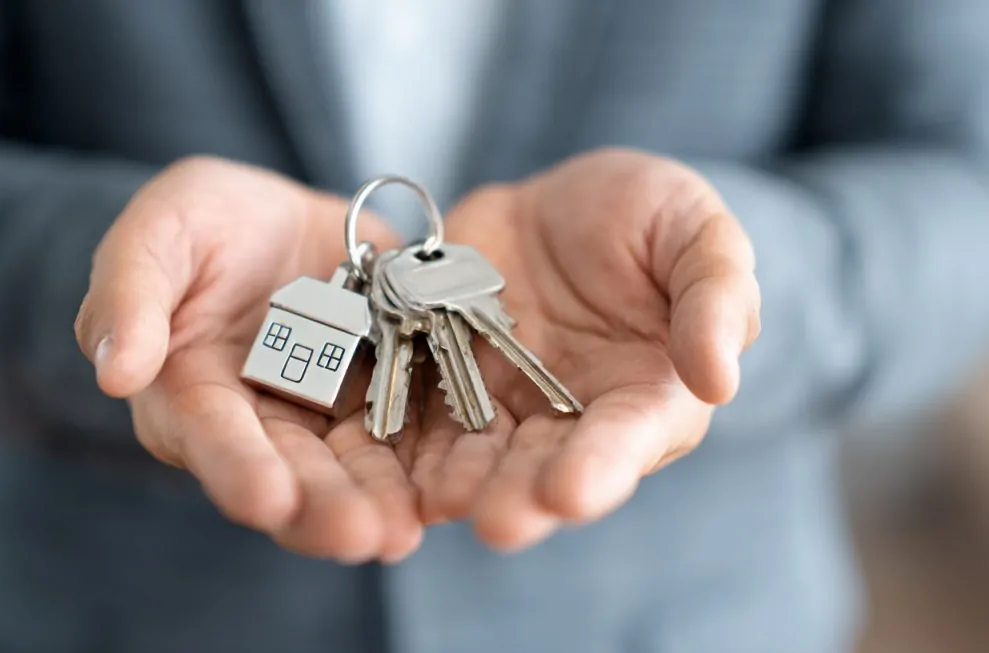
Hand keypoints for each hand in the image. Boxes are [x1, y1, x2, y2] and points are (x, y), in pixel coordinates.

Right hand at [74, 157, 421, 562]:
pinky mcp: (384, 397)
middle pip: (292, 474)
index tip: (267, 500)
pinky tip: (453, 487)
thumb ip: (128, 294)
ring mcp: (327, 415)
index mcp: (190, 394)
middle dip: (324, 508)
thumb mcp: (156, 234)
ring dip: (380, 504)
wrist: (275, 217)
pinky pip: (411, 433)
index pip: (210, 437)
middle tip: (359, 537)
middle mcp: (261, 423)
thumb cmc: (198, 224)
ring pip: (354, 470)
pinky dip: (429, 462)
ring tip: (405, 532)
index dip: (237, 469)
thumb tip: (115, 371)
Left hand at [406, 149, 760, 549]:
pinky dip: (401, 434)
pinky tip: (381, 458)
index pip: (628, 438)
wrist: (563, 202)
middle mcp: (571, 417)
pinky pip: (418, 407)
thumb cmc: (651, 219)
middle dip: (521, 495)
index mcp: (647, 395)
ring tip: (437, 500)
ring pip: (477, 451)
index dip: (602, 466)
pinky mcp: (444, 374)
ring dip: (458, 481)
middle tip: (498, 524)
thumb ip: (717, 298)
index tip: (574, 493)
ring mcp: (503, 400)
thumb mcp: (699, 233)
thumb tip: (720, 378)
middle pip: (544, 464)